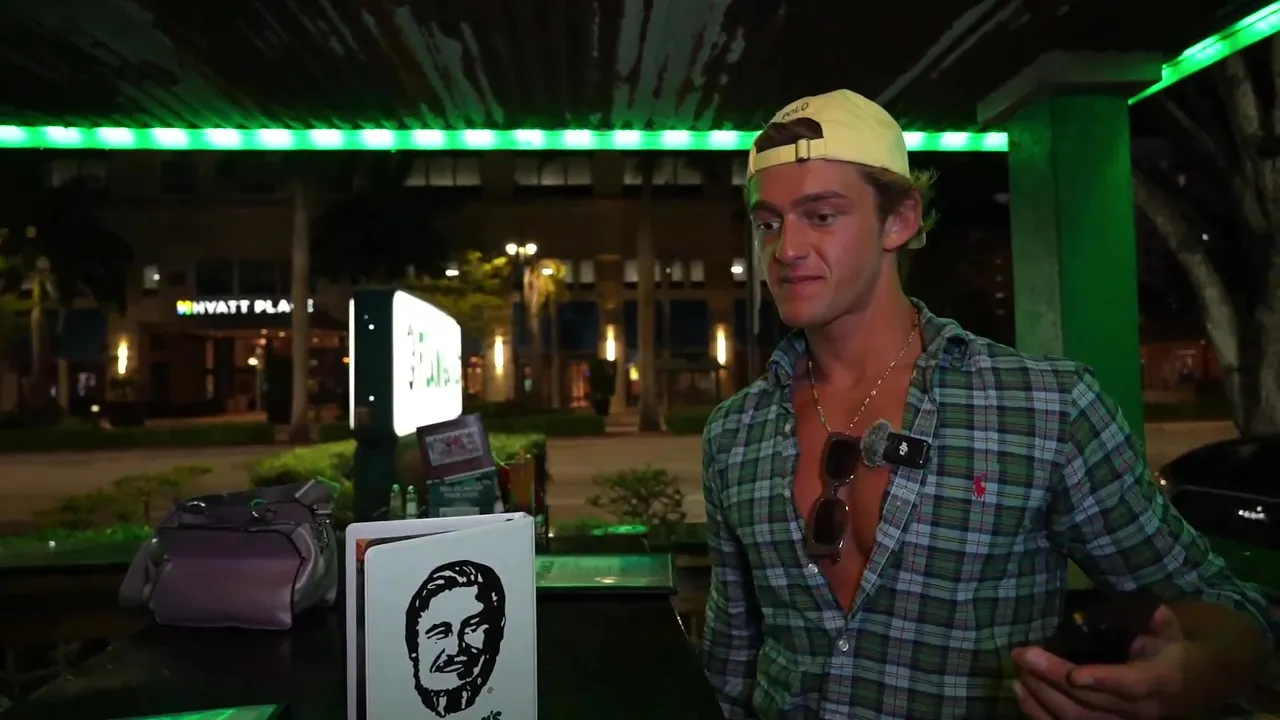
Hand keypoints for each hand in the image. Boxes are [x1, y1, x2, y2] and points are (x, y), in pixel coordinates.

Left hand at [1012, 605, 1186, 718]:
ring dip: (1042, 696)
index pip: (1131, 685)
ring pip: (1076, 719)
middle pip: (1092, 702)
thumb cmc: (1167, 650)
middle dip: (1054, 678)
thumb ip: (1157, 619)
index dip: (1103, 680)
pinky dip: (1038, 713)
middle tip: (1023, 655)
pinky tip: (1020, 691)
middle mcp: (1140, 710)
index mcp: (1159, 681)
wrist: (1182, 684)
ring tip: (1020, 669)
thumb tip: (1149, 610)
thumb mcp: (1169, 630)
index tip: (1074, 674)